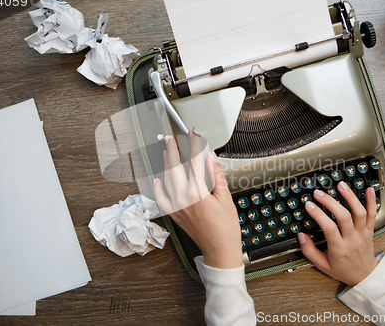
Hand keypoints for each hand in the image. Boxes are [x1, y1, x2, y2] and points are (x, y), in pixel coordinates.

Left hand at [153, 129, 242, 268]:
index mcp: (198, 193)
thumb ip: (216, 176)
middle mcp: (183, 199)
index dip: (194, 144)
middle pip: (175, 167)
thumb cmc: (226, 229)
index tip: (193, 133)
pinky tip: (158, 179)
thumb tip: (211, 157)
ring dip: (166, 164)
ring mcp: (176, 207)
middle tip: (171, 136)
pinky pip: (162, 199)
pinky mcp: (174, 214)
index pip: (195, 162)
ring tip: (166, 151)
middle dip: (173, 149)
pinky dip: (159, 188)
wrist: (219, 251)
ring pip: (167, 180)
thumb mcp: (226, 199)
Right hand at [298, 181, 377, 286]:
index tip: (309, 205)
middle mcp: (352, 239)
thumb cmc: (343, 270)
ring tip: (340, 185)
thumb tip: (300, 236)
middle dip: (330, 202)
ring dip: (350, 197)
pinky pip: (373, 214)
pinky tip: (369, 189)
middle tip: (318, 193)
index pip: (329, 228)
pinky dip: (372, 201)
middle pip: (344, 217)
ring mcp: (362, 234)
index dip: (318, 215)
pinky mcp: (370, 230)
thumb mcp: (322, 265)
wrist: (365, 277)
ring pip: (359, 213)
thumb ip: (309, 251)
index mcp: (339, 249)